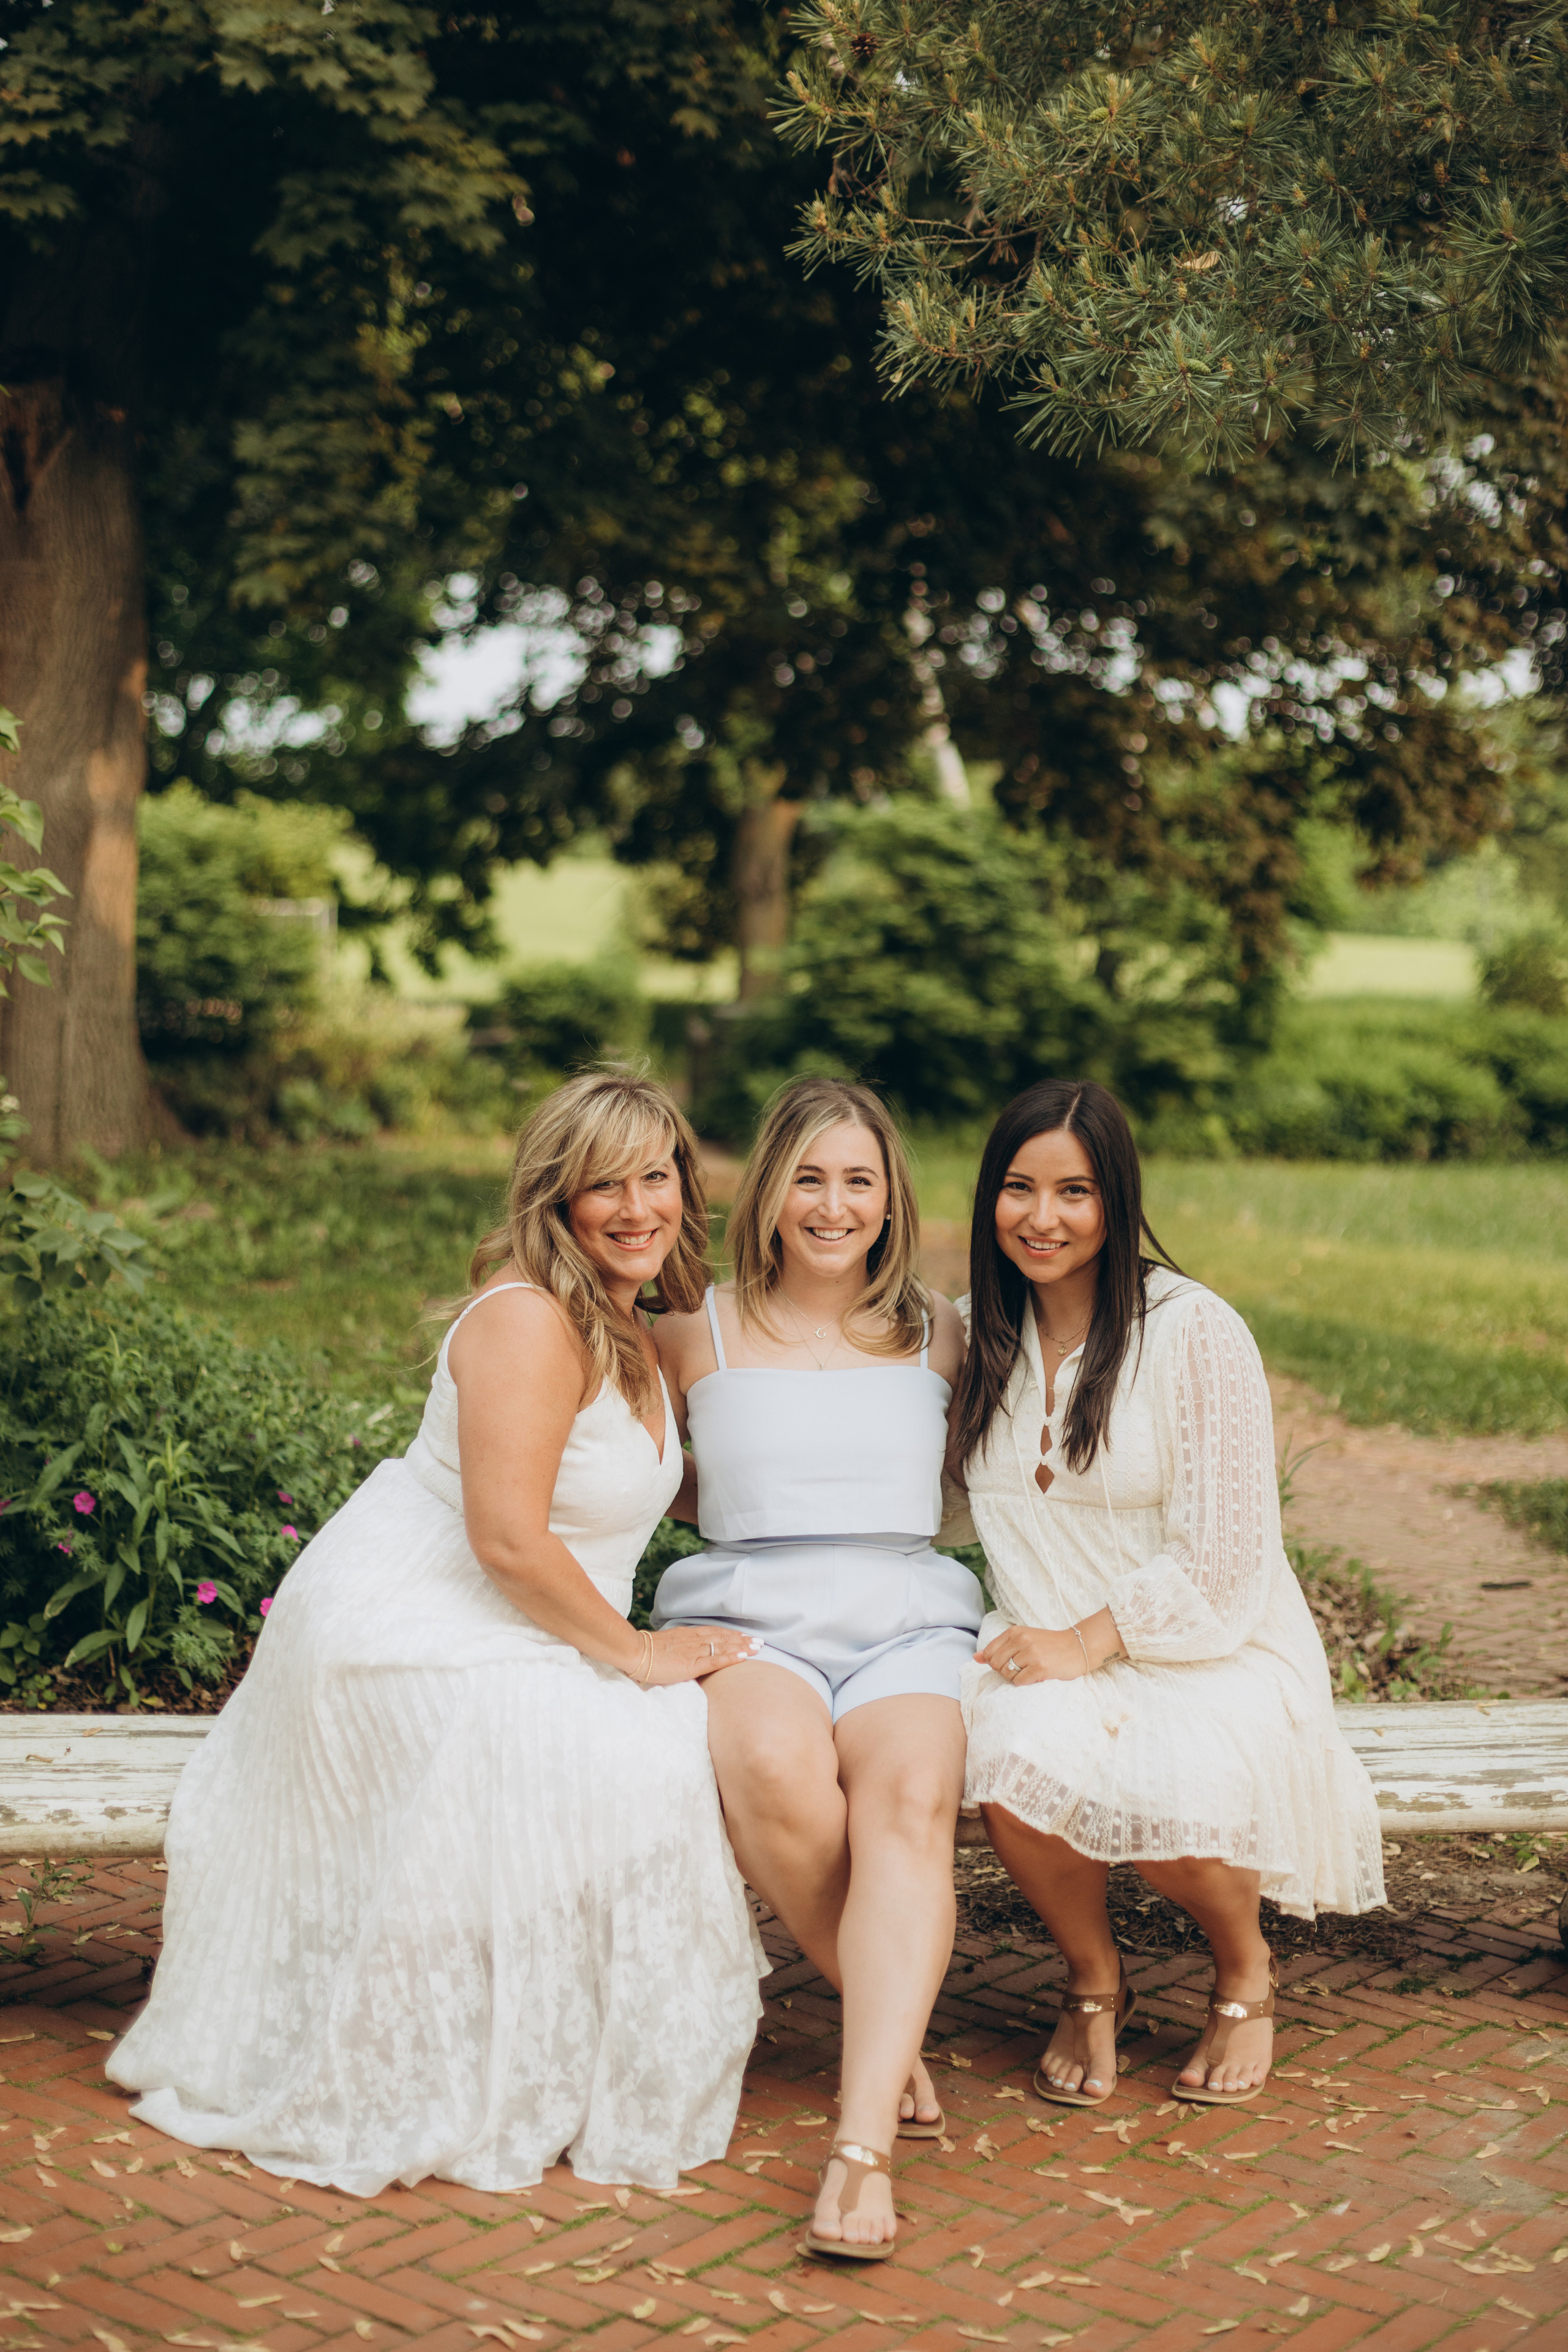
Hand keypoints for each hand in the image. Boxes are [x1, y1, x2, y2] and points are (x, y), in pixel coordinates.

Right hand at [639, 1625, 762, 1685]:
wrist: (636, 1653)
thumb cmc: (645, 1652)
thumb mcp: (665, 1646)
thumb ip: (677, 1647)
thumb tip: (682, 1653)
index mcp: (687, 1635)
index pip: (714, 1633)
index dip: (731, 1634)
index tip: (744, 1635)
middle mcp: (694, 1640)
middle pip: (723, 1637)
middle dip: (742, 1639)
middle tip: (759, 1640)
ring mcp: (695, 1651)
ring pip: (724, 1646)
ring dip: (742, 1646)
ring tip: (757, 1647)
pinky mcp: (692, 1664)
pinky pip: (715, 1660)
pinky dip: (731, 1657)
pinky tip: (743, 1656)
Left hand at [976, 1623, 1087, 1684]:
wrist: (1077, 1647)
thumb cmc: (1048, 1645)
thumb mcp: (1022, 1639)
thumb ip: (998, 1648)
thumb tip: (975, 1658)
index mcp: (1015, 1632)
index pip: (990, 1653)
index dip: (996, 1662)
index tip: (1009, 1662)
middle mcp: (1022, 1640)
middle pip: (996, 1665)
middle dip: (1005, 1671)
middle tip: (1021, 1668)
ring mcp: (1031, 1654)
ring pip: (1007, 1674)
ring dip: (1016, 1677)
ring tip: (1029, 1671)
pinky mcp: (1040, 1668)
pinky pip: (1019, 1682)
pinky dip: (1025, 1683)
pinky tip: (1036, 1676)